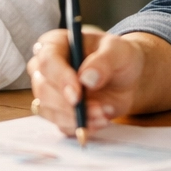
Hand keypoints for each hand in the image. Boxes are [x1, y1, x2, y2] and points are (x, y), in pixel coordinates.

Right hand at [27, 29, 144, 136]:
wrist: (127, 79)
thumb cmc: (118, 57)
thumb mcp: (118, 51)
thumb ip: (104, 61)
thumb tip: (86, 77)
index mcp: (56, 44)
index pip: (47, 60)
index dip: (60, 78)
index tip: (77, 94)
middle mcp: (47, 68)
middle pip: (43, 89)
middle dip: (69, 104)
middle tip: (97, 109)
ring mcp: (50, 91)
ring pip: (49, 110)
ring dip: (76, 117)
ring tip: (104, 114)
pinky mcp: (58, 111)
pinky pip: (61, 124)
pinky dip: (80, 126)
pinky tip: (101, 121)